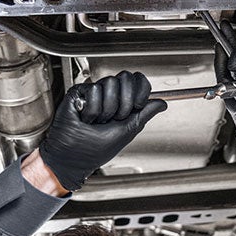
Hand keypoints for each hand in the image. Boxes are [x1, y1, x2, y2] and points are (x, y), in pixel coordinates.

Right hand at [39, 71, 166, 190]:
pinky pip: (93, 90)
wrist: (73, 157)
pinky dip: (91, 110)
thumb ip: (145, 114)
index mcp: (123, 103)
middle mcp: (110, 96)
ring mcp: (94, 93)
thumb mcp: (127, 132)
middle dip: (124, 103)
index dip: (141, 90)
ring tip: (97, 122)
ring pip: (110, 83)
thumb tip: (162, 103)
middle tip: (114, 119)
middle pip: (126, 78)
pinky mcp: (79, 92)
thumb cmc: (95, 151)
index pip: (138, 81)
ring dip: (105, 110)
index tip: (137, 106)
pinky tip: (85, 119)